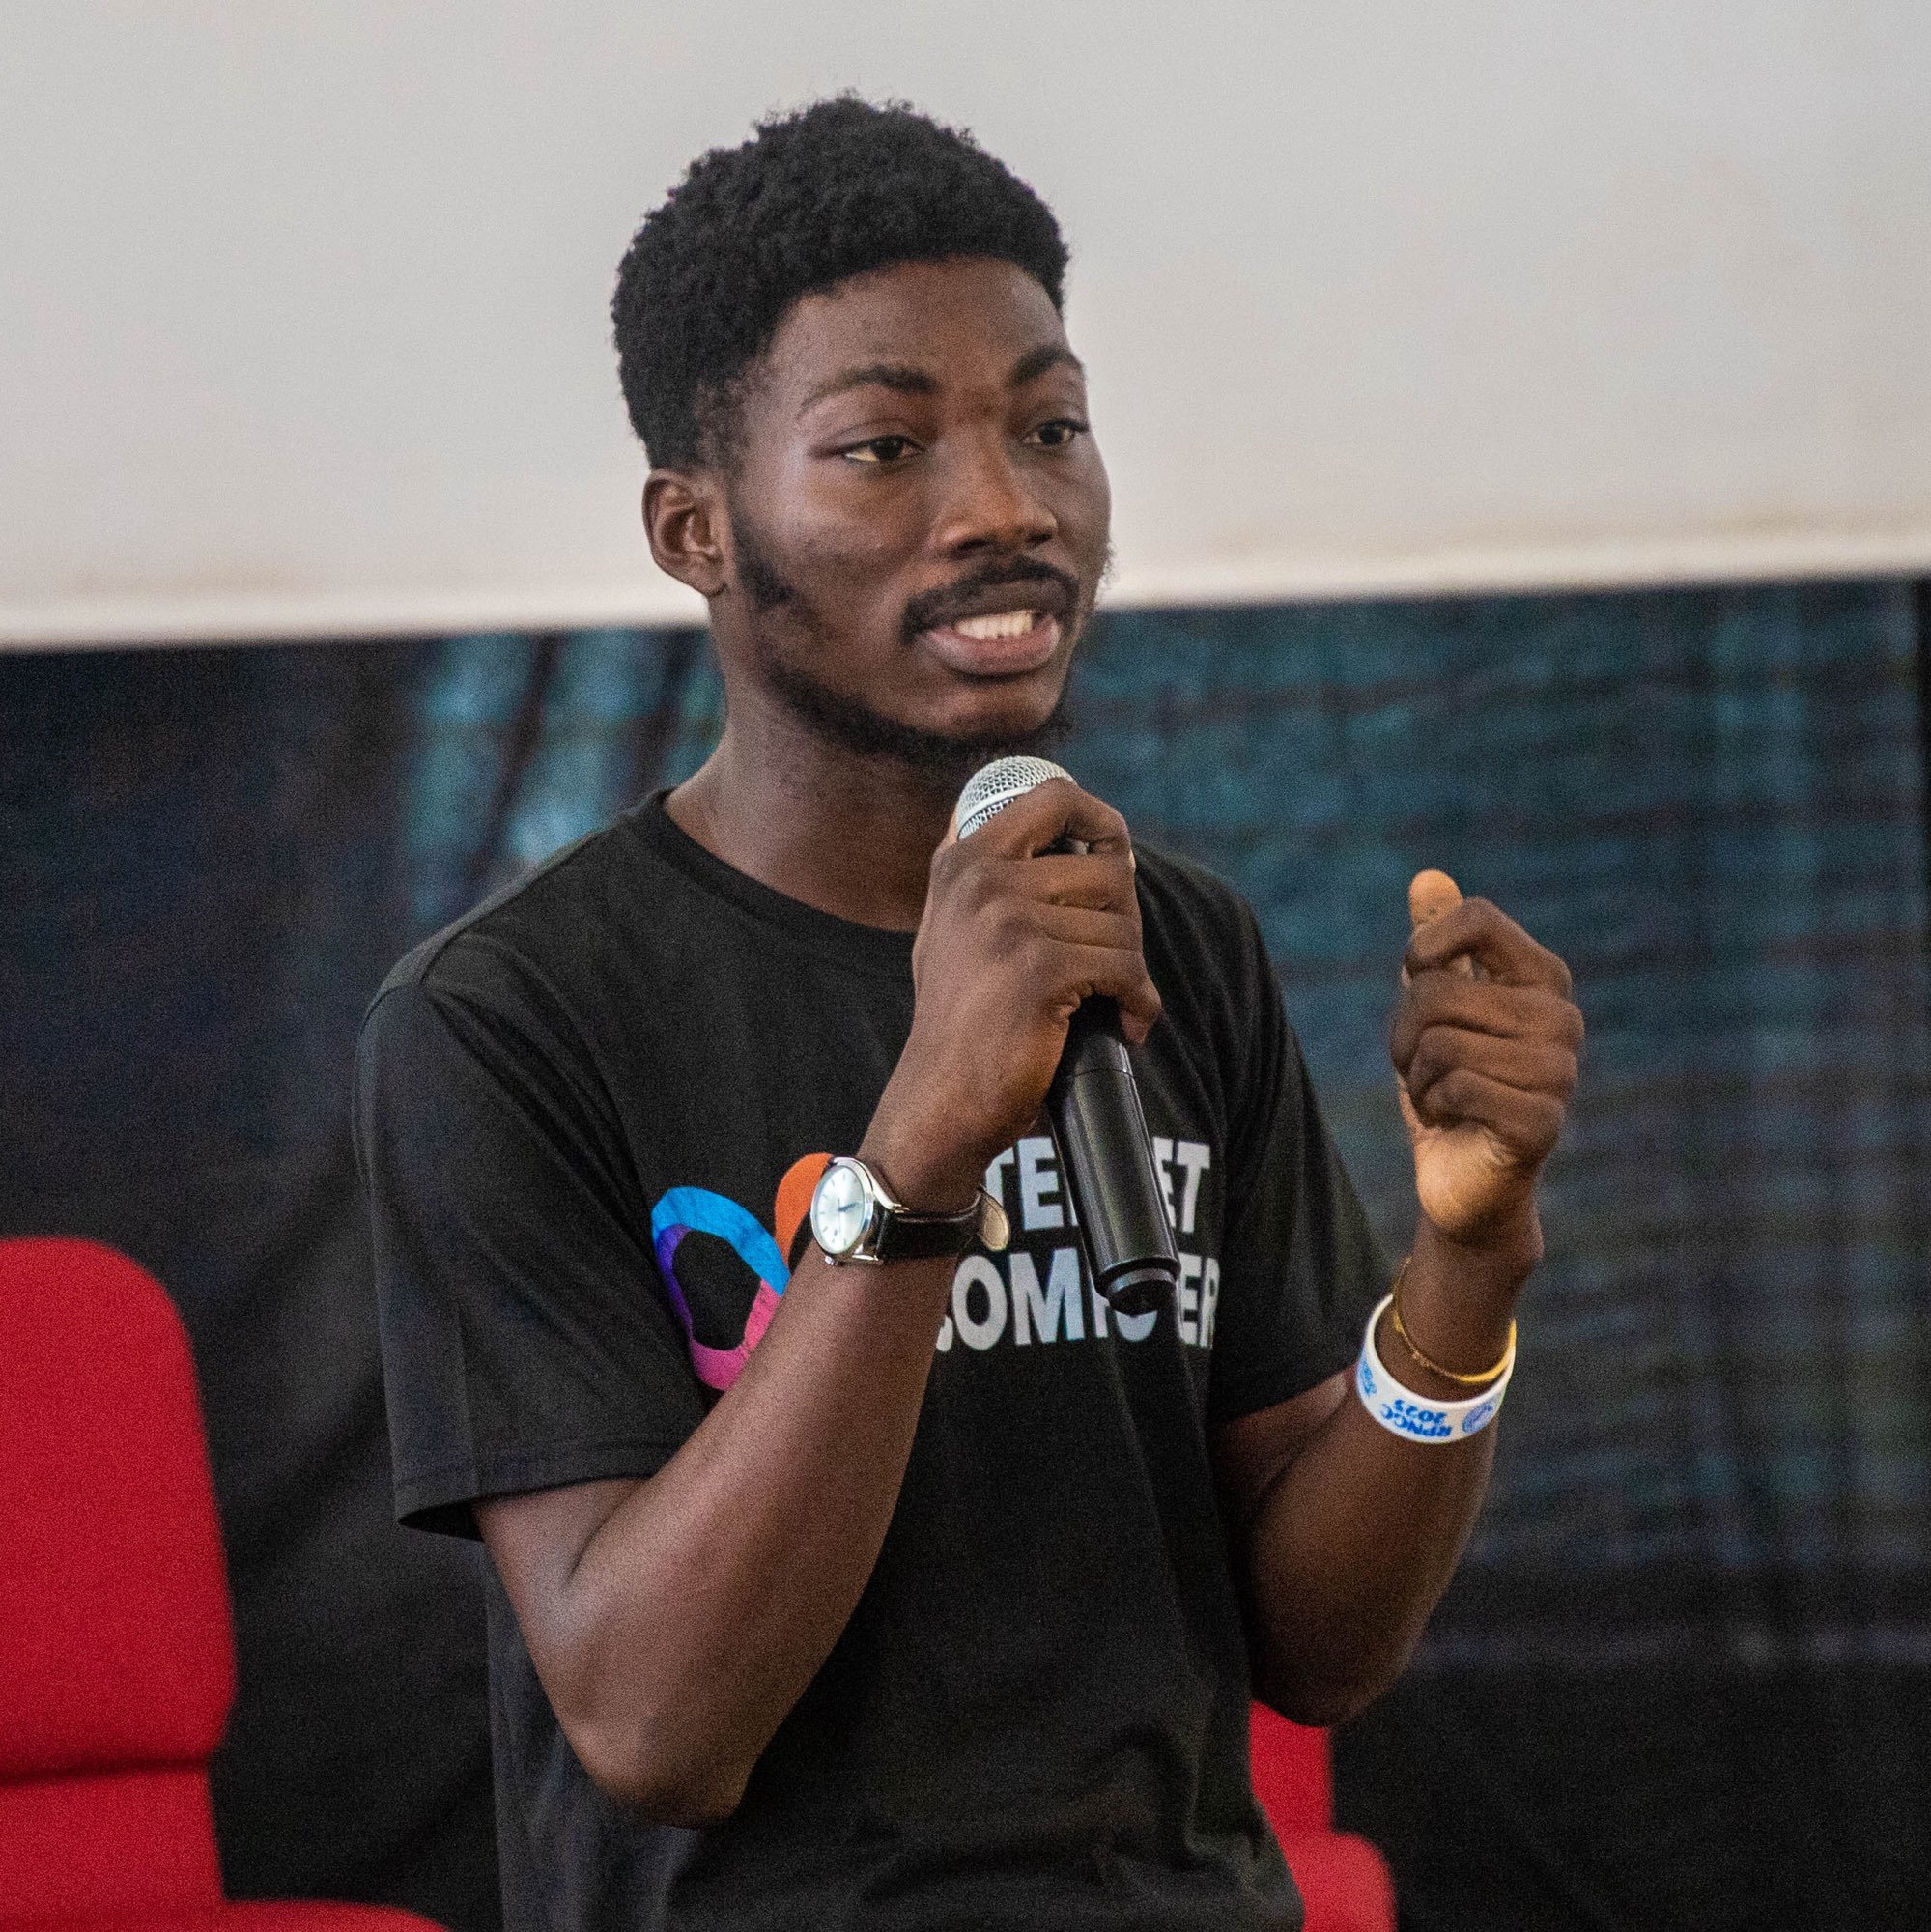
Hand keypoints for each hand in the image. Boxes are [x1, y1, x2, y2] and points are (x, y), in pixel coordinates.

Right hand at [864, 778, 1160, 1210]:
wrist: (941, 1099)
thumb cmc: (960, 1022)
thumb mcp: (951, 928)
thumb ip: (986, 873)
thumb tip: (1058, 816)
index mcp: (963, 861)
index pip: (1054, 797)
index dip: (1102, 820)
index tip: (1115, 857)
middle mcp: (982, 879)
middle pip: (1107, 867)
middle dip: (1126, 918)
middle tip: (1115, 962)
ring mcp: (1008, 920)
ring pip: (1122, 925)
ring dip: (1131, 970)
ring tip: (1111, 1001)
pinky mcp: (1039, 968)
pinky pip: (1126, 969)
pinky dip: (1139, 1003)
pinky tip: (1125, 1025)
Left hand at [1390, 871, 1581, 1247]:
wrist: (1461, 1176)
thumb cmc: (1449, 1082)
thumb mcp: (1433, 1009)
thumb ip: (1437, 943)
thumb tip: (1428, 875)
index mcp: (1543, 978)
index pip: (1477, 917)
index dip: (1424, 949)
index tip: (1418, 984)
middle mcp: (1562, 1018)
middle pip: (1436, 989)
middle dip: (1405, 1034)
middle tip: (1425, 1066)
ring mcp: (1561, 1072)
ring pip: (1439, 1042)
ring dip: (1418, 1076)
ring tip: (1442, 1095)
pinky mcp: (1543, 1123)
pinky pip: (1456, 1087)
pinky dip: (1434, 1107)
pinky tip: (1455, 1121)